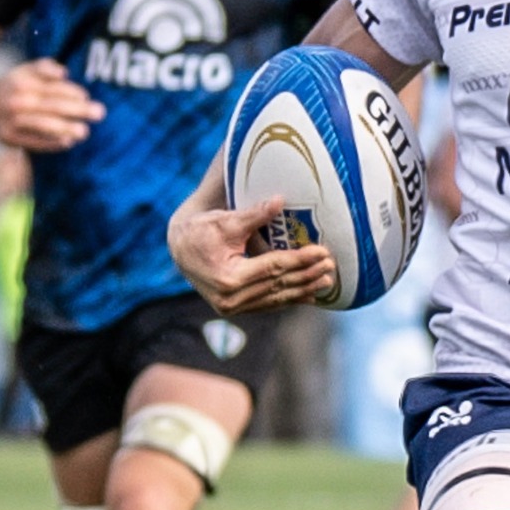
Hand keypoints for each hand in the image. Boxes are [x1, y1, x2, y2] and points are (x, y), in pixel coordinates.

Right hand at [0, 60, 105, 150]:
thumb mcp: (25, 71)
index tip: (86, 96)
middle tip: (99, 113)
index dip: (70, 91)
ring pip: (41, 124)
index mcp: (22, 82)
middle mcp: (16, 101)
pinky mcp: (8, 138)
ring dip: (65, 128)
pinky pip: (32, 142)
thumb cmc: (14, 86)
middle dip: (77, 109)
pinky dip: (50, 143)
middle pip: (50, 105)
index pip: (51, 87)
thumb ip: (45, 68)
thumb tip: (64, 73)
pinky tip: (67, 142)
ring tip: (85, 132)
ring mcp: (11, 121)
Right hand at [169, 193, 336, 313]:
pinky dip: (288, 299)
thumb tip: (280, 200)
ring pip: (275, 299)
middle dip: (307, 275)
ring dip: (303, 290)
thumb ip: (254, 214)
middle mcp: (231, 299)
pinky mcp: (235, 309)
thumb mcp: (226, 220)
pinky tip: (309, 295)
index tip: (322, 252)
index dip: (300, 260)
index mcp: (229, 278)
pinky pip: (267, 305)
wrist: (178, 249)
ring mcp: (232, 308)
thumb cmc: (201, 230)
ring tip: (326, 281)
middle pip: (278, 286)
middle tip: (330, 266)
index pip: (273, 268)